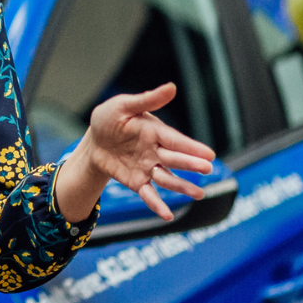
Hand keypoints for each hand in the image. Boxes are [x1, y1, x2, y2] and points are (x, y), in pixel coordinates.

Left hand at [58, 82, 216, 221]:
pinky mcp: (137, 182)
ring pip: (167, 178)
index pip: (175, 140)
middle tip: (208, 169)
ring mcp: (148, 168)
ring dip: (182, 186)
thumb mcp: (124, 105)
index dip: (192, 147)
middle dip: (190, 164)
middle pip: (175, 159)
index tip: (209, 154)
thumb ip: (147, 100)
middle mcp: (155, 151)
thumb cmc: (109, 119)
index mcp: (155, 131)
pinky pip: (149, 194)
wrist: (93, 142)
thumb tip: (172, 87)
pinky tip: (168, 215)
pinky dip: (157, 205)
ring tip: (199, 194)